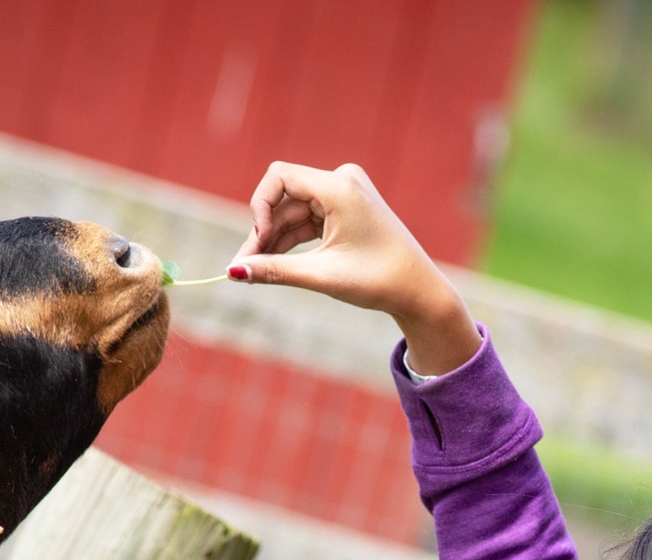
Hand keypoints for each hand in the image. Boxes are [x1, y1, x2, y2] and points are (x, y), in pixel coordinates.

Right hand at [231, 162, 479, 375]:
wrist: (418, 290)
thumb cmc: (378, 280)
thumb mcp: (321, 276)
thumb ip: (274, 270)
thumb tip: (233, 272)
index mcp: (340, 187)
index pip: (279, 177)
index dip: (259, 208)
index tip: (258, 243)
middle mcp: (342, 182)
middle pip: (283, 198)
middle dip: (262, 232)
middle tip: (242, 268)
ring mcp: (344, 194)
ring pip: (292, 211)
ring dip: (273, 239)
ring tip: (254, 271)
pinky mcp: (344, 209)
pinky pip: (307, 219)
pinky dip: (290, 240)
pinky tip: (273, 263)